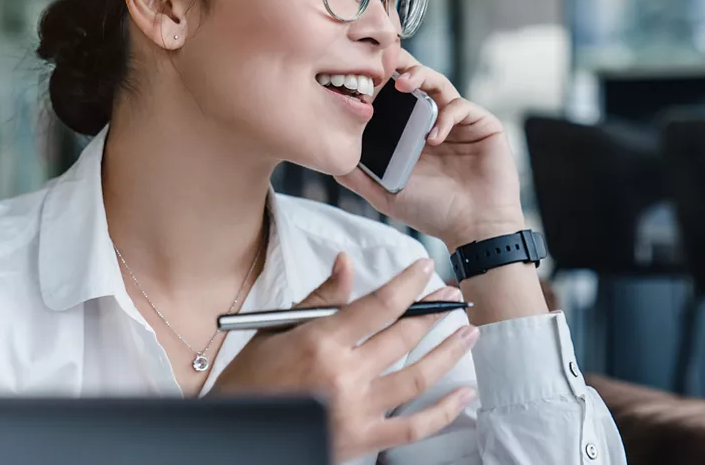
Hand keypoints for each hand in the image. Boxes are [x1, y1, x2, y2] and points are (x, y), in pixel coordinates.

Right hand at [210, 253, 478, 462]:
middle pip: (403, 337)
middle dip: (433, 313)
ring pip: (417, 377)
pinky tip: (464, 393)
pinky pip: (414, 427)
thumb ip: (320, 300)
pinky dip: (444, 412)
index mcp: (320, 343)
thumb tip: (347, 263)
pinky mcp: (362, 440)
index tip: (424, 268)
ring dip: (449, 352)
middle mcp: (343, 375)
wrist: (235, 435)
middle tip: (451, 296)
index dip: (407, 284)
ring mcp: (356, 410)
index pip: (378, 305)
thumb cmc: (250, 382)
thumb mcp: (275, 332)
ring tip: (469, 332)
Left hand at [336, 49, 525, 248]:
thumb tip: (329, 158)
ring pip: (440, 84)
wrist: (474, 230)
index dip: (381, 81)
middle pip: (418, 81)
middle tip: (384, 63)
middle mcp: (435, 122)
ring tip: (404, 85)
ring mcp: (460, 123)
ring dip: (421, 77)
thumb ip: (358, 177)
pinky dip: (445, 115)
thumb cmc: (433, 213)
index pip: (395, 97)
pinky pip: (462, 107)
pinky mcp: (483, 125)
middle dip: (400, 67)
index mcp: (413, 132)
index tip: (361, 74)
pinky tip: (434, 136)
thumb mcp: (386, 194)